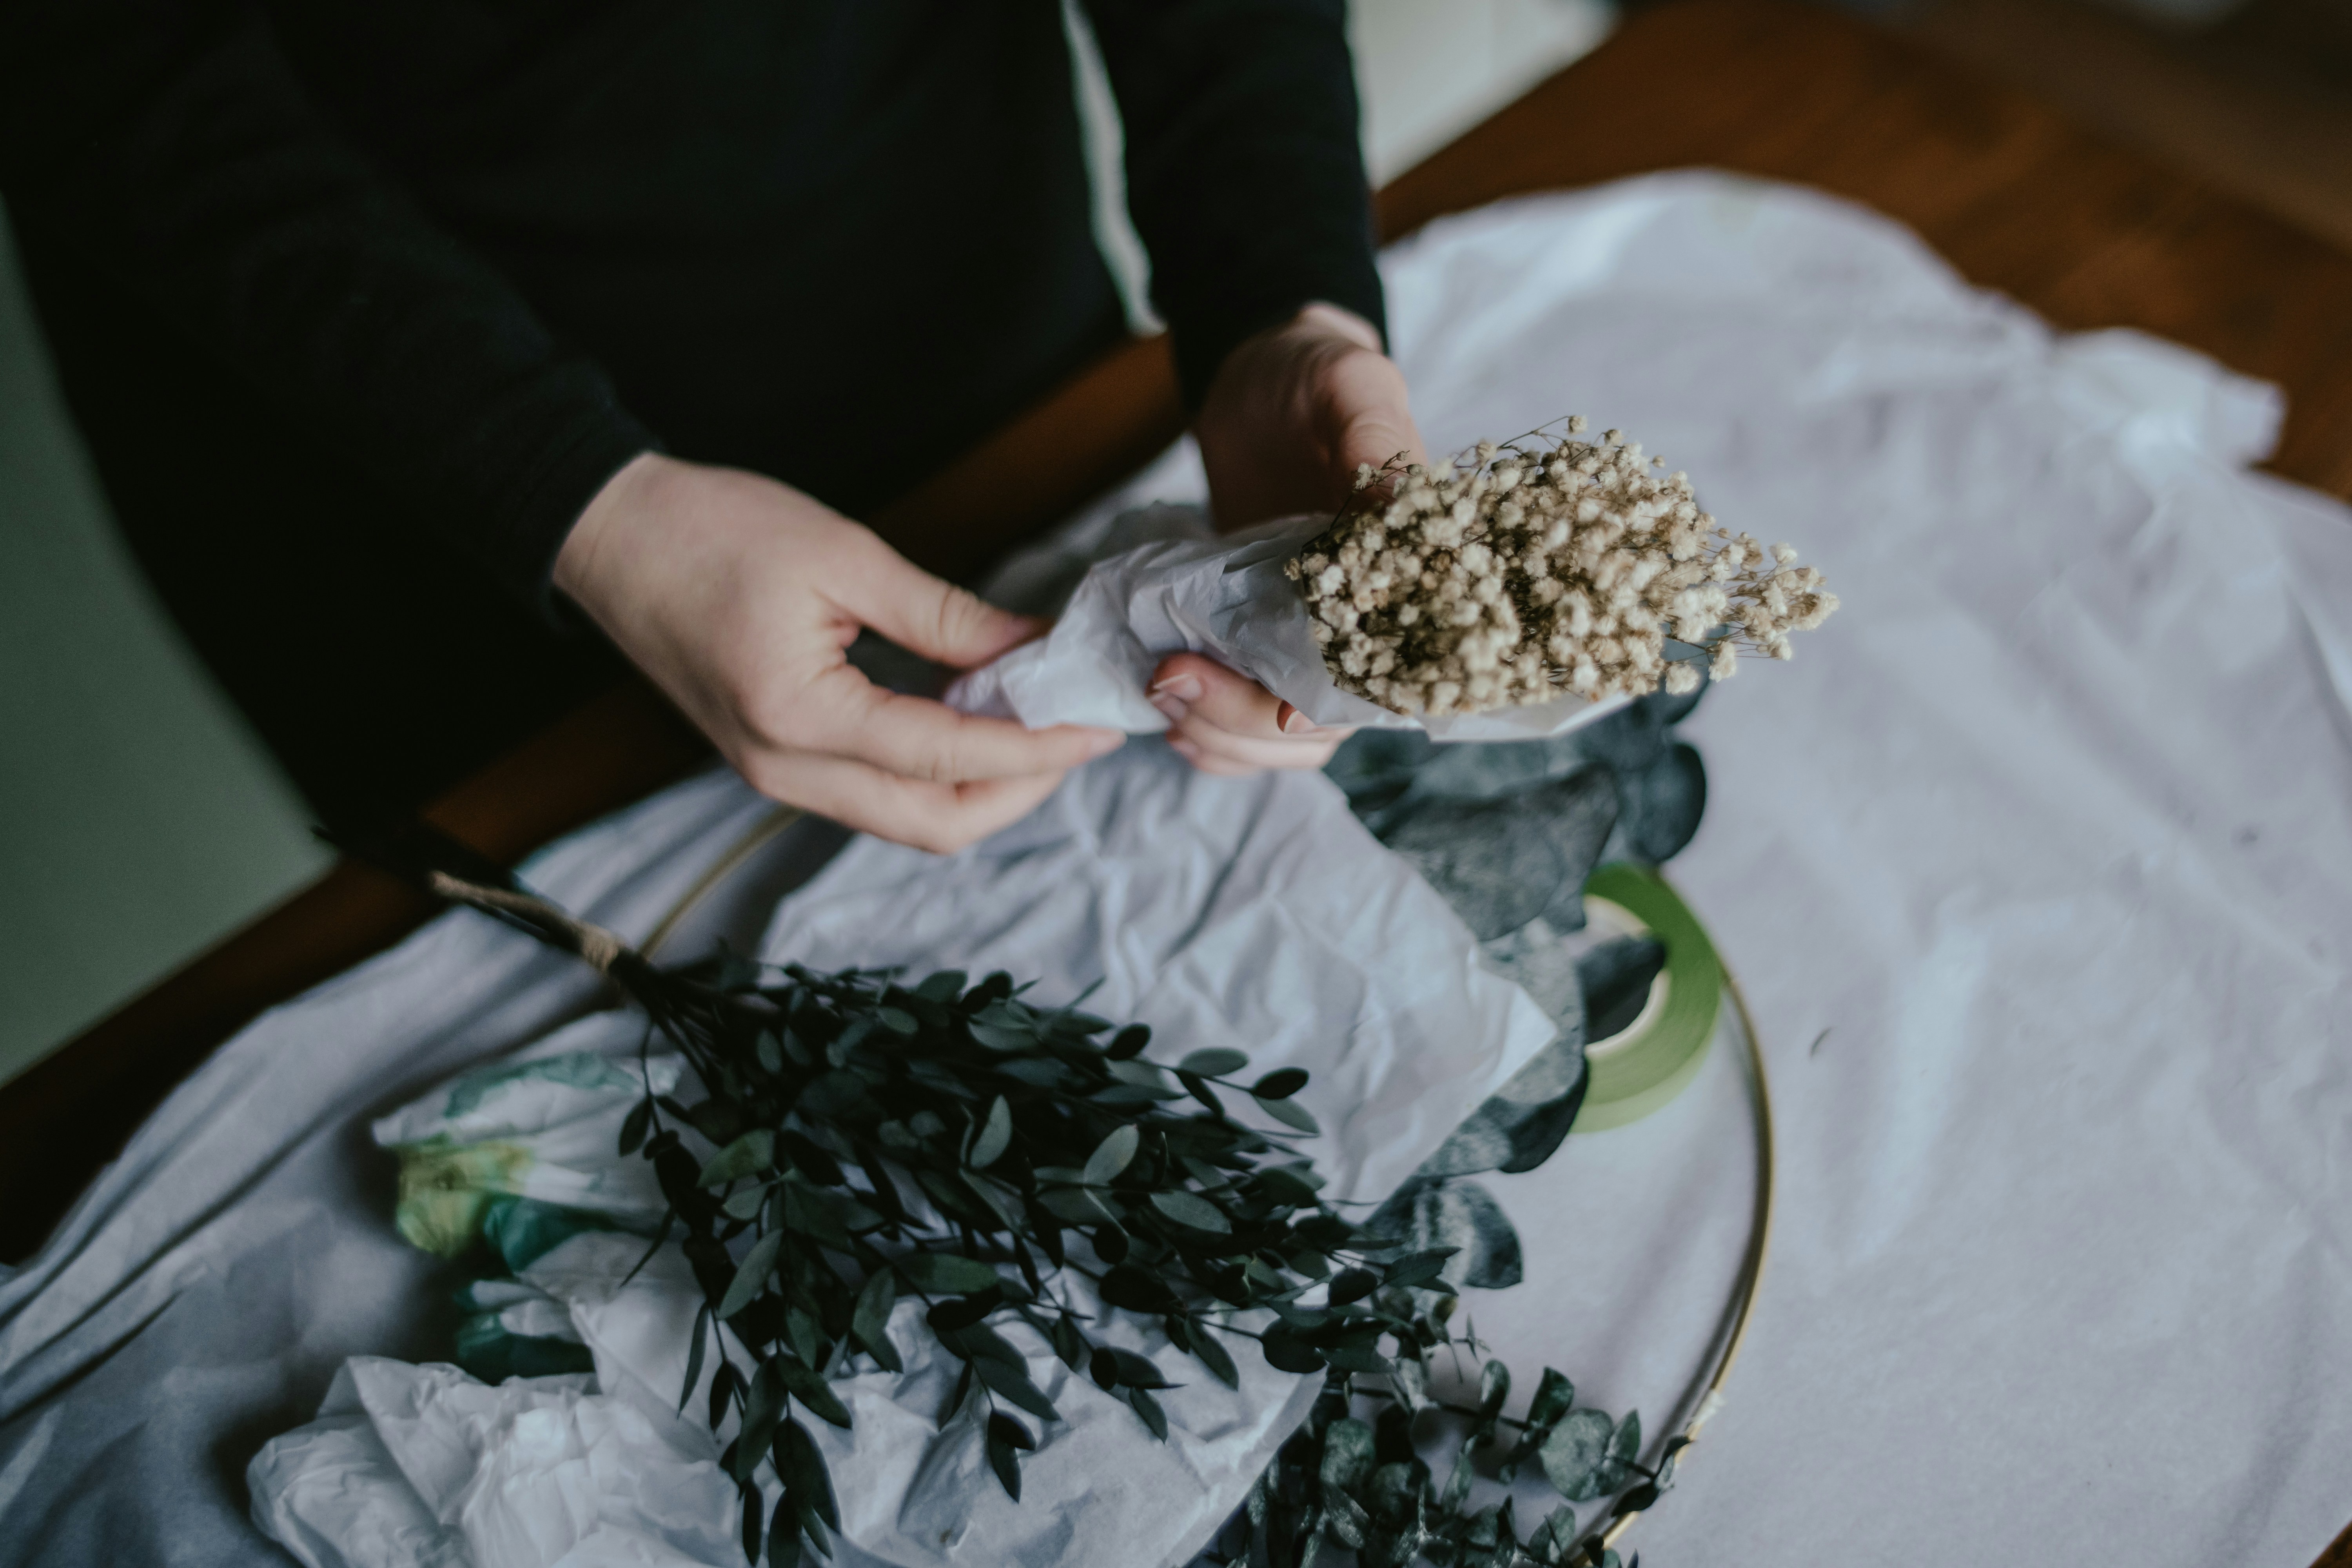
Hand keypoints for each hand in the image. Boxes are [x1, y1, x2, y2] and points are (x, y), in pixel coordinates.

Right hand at [556, 453, 1123, 852]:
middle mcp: (784, 769)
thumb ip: (943, 615)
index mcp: (797, 716)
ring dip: (984, 788)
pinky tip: (977, 725)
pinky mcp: (775, 762)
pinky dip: (938, 773)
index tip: (1098, 726)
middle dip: (1021, 790)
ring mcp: (775, 775)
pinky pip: (875, 795)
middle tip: (1079, 735)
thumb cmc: (709, 528)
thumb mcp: (842, 554)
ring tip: (1041, 730)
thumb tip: (1031, 648)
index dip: (1035, 747)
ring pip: (908, 820)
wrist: (608, 536)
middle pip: (934, 824)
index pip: (946, 757)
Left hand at [1160, 304, 1425, 774]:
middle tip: (1172, 677)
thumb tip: (1396, 503)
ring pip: (1285, 739)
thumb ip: (1372, 433)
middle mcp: (1368, 621)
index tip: (1282, 712)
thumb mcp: (1347, 382)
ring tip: (1161, 697)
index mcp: (1410, 574)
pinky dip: (1210, 739)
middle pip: (1327, 725)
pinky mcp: (1263, 641)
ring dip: (1221, 738)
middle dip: (1247, 723)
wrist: (1257, 374)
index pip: (1392, 675)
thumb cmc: (1310, 373)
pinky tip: (1171, 718)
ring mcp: (1311, 639)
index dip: (1337, 706)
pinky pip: (1247, 726)